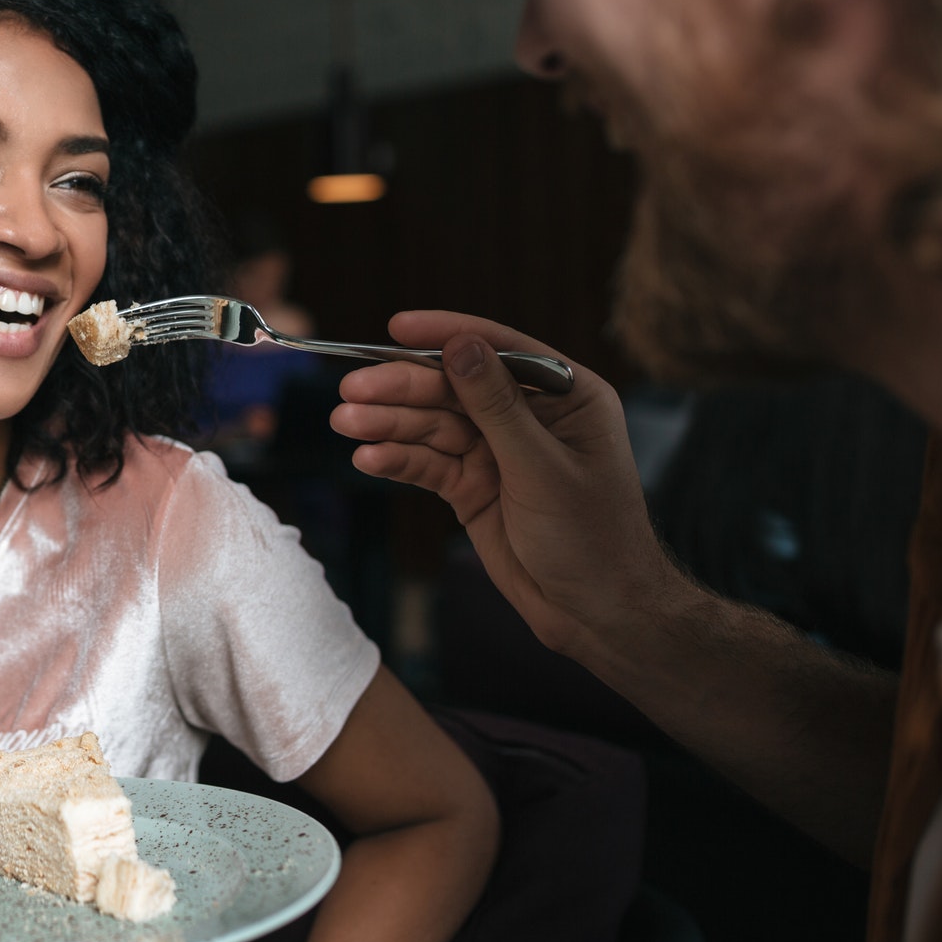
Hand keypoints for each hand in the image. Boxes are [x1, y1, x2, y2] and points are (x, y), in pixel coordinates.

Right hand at [329, 311, 679, 660]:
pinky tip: (368, 458)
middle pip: (453, 388)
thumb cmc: (593, 539)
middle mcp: (529, 417)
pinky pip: (429, 464)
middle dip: (401, 388)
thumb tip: (461, 345)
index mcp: (567, 397)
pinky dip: (398, 461)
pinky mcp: (473, 487)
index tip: (397, 328)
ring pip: (433, 426)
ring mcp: (497, 453)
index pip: (498, 351)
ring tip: (345, 423)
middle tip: (351, 389)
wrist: (596, 614)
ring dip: (389, 424)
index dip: (446, 336)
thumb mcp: (542, 468)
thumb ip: (497, 406)